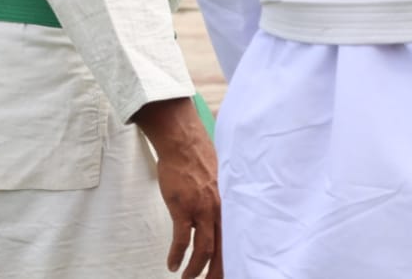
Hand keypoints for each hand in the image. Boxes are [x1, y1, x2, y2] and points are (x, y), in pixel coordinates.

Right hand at [134, 98, 221, 277]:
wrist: (184, 144)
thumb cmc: (201, 160)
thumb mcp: (221, 181)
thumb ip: (224, 199)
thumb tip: (224, 214)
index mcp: (232, 203)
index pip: (240, 237)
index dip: (238, 257)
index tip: (234, 271)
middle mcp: (221, 209)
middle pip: (225, 249)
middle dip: (219, 271)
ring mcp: (203, 209)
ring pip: (204, 249)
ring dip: (195, 269)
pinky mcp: (183, 208)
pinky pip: (182, 239)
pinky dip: (177, 255)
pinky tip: (172, 265)